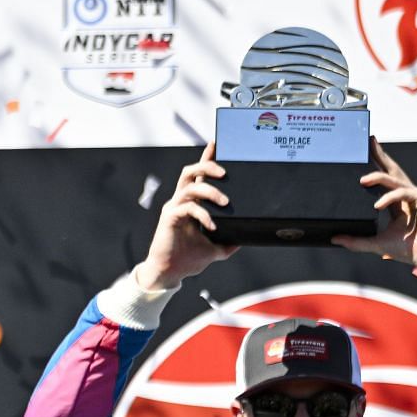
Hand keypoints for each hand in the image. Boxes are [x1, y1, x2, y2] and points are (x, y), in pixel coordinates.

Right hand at [136, 144, 237, 290]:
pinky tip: (212, 225)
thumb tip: (246, 238)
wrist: (169, 274)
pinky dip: (203, 214)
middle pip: (190, 172)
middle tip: (225, 172)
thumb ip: (228, 242)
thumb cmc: (187, 259)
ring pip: (189, 186)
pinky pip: (188, 207)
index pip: (198, 176)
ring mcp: (174, 208)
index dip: (206, 158)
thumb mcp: (215, 249)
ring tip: (225, 201)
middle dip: (207, 165)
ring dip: (209, 190)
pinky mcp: (170, 218)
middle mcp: (181, 201)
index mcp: (191, 204)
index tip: (216, 143)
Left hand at [333, 140, 416, 279]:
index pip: (383, 180)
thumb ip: (356, 241)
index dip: (376, 165)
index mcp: (396, 202)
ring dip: (378, 176)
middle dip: (380, 155)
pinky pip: (402, 192)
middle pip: (391, 170)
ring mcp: (416, 195)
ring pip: (395, 179)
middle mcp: (406, 195)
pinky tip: (376, 205)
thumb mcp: (375, 244)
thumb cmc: (406, 250)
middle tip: (369, 142)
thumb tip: (334, 239)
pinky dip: (388, 197)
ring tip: (362, 180)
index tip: (364, 152)